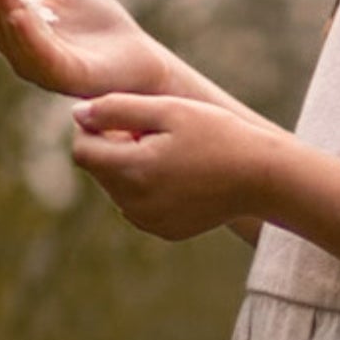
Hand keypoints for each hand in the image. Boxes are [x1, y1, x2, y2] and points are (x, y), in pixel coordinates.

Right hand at [0, 0, 179, 101]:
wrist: (137, 53)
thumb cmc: (96, 24)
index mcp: (17, 35)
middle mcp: (23, 55)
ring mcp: (43, 69)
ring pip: (14, 38)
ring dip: (1, 8)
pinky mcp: (66, 76)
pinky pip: (41, 55)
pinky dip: (27, 33)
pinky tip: (18, 12)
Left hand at [69, 91, 281, 241]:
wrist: (262, 177)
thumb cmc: (218, 135)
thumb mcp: (168, 110)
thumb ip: (116, 109)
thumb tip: (77, 114)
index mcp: (132, 170)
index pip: (81, 150)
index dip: (93, 128)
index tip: (122, 116)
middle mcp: (134, 204)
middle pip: (99, 170)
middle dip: (114, 147)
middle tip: (153, 131)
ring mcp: (149, 221)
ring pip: (117, 189)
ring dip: (130, 167)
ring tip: (170, 152)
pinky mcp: (164, 230)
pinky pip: (138, 206)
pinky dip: (147, 188)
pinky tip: (179, 175)